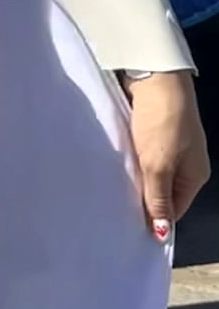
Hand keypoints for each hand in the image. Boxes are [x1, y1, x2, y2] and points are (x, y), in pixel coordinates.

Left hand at [121, 69, 210, 239]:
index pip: (175, 208)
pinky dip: (132, 157)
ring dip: (136, 175)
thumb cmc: (161, 122)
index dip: (155, 218)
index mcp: (196, 175)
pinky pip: (144, 152)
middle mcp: (188, 161)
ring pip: (152, 170)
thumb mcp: (158, 166)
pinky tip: (117, 161)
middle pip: (164, 189)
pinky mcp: (157, 128)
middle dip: (143, 196)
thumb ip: (158, 199)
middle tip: (117, 205)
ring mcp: (172, 143)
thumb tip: (163, 234)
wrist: (155, 74)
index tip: (129, 225)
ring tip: (113, 184)